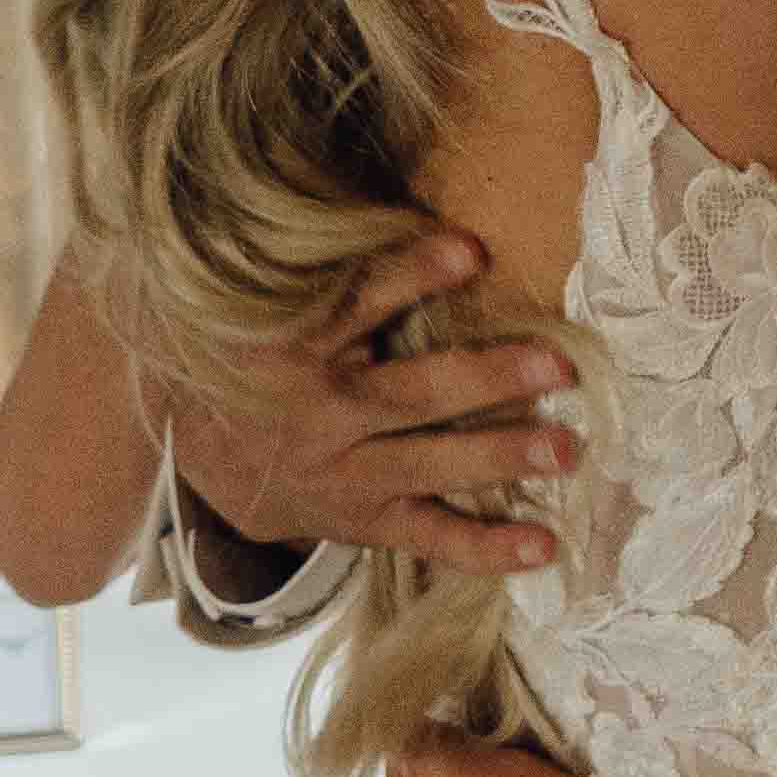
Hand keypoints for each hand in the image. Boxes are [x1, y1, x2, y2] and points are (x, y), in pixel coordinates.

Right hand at [157, 231, 576, 576]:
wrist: (210, 457)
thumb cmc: (271, 357)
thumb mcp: (284, 309)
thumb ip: (349, 276)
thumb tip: (447, 229)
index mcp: (297, 347)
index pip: (357, 303)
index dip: (413, 275)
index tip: (473, 250)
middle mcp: (320, 415)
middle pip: (411, 395)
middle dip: (489, 378)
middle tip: (561, 366)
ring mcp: (344, 475)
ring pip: (428, 464)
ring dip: (500, 456)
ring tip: (567, 449)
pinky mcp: (362, 522)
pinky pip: (428, 536)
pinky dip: (485, 547)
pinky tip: (544, 545)